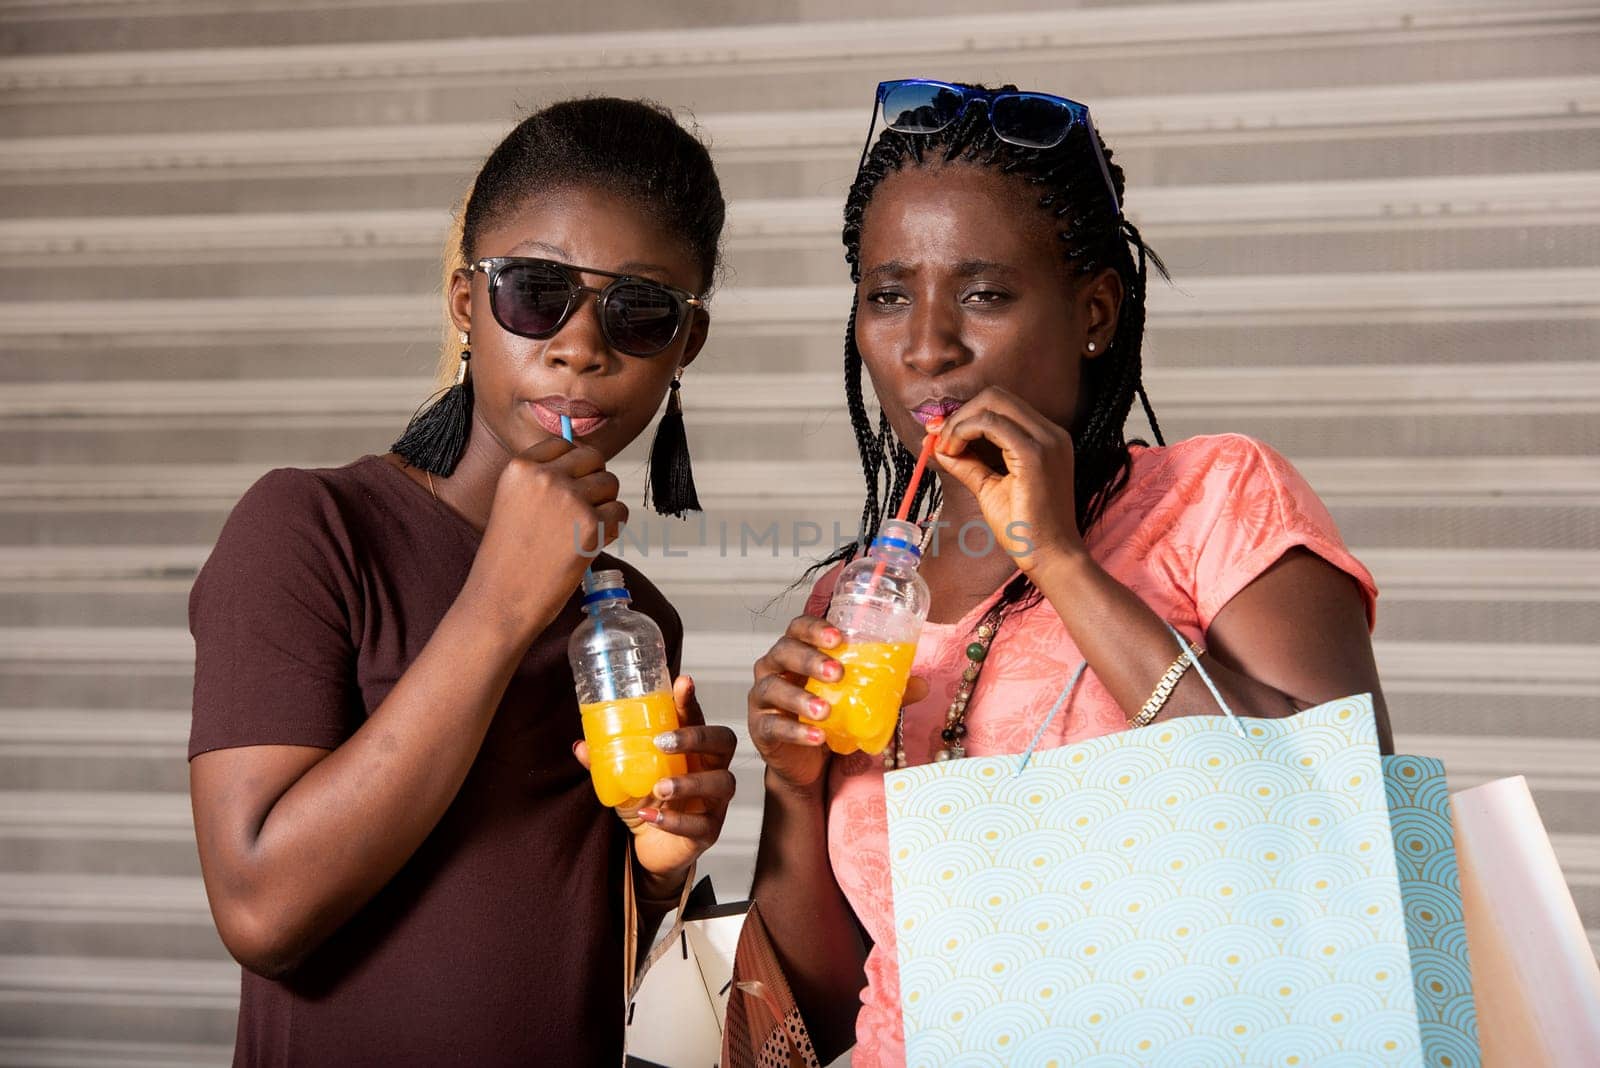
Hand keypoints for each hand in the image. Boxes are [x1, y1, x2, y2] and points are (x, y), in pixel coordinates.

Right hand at [466, 436, 626, 638]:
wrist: (501, 600)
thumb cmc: (507, 557)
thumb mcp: (512, 501)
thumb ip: (541, 479)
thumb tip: (584, 461)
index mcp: (520, 467)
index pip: (564, 443)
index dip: (574, 465)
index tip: (569, 486)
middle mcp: (545, 476)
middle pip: (593, 458)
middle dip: (594, 480)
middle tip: (581, 509)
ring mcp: (570, 499)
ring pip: (610, 484)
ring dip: (605, 505)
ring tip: (580, 530)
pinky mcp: (592, 525)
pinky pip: (620, 513)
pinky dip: (612, 529)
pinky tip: (589, 544)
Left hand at [575, 675, 737, 884]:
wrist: (652, 849)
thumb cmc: (646, 803)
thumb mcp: (624, 778)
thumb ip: (606, 761)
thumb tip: (581, 745)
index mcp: (691, 750)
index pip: (697, 717)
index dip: (691, 700)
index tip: (681, 682)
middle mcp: (710, 769)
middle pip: (724, 741)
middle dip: (698, 737)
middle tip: (664, 742)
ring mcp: (714, 801)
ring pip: (721, 783)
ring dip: (689, 783)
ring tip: (659, 787)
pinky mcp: (709, 831)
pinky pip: (701, 824)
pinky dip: (674, 820)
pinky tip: (650, 817)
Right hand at [748, 614, 927, 790]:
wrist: (806, 760)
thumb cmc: (829, 716)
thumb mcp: (858, 700)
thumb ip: (886, 690)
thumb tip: (923, 684)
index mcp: (797, 651)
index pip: (798, 627)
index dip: (815, 627)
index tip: (838, 636)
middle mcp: (774, 668)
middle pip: (783, 652)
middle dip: (810, 659)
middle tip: (838, 672)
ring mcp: (763, 698)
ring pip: (773, 688)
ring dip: (800, 698)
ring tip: (826, 711)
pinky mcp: (760, 728)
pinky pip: (773, 725)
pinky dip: (796, 731)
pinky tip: (817, 737)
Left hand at [934, 386, 1084, 572]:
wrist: (1050, 557)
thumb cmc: (1025, 528)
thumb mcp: (989, 487)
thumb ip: (968, 463)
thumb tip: (938, 445)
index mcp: (1045, 437)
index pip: (1000, 405)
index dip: (965, 414)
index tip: (939, 434)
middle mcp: (1051, 433)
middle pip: (995, 396)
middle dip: (960, 413)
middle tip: (939, 440)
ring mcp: (1046, 441)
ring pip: (992, 403)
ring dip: (960, 422)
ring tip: (946, 449)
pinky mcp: (1035, 454)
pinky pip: (992, 424)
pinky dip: (965, 431)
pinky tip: (954, 452)